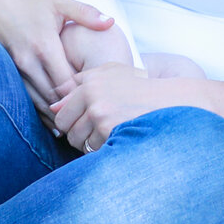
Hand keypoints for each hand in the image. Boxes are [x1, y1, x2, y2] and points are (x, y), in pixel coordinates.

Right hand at [0, 0, 111, 111]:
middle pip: (52, 97)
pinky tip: (53, 118)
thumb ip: (86, 13)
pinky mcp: (8, 73)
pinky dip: (39, 109)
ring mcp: (16, 69)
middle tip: (89, 117)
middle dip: (70, 108)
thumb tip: (111, 22)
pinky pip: (25, 98)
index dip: (81, 95)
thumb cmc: (29, 1)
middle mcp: (29, 62)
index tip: (97, 100)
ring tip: (74, 125)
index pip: (66, 83)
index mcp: (45, 46)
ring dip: (54, 114)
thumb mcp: (59, 2)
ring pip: (37, 102)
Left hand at [48, 63, 173, 151]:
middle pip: (67, 130)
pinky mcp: (108, 129)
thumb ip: (80, 83)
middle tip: (96, 135)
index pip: (61, 114)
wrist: (170, 102)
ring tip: (108, 137)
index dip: (70, 125)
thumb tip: (53, 106)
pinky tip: (117, 141)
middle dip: (78, 137)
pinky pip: (93, 149)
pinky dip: (103, 149)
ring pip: (78, 142)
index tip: (84, 126)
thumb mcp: (112, 74)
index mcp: (89, 83)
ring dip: (91, 145)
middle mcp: (91, 96)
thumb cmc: (140, 89)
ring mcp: (99, 113)